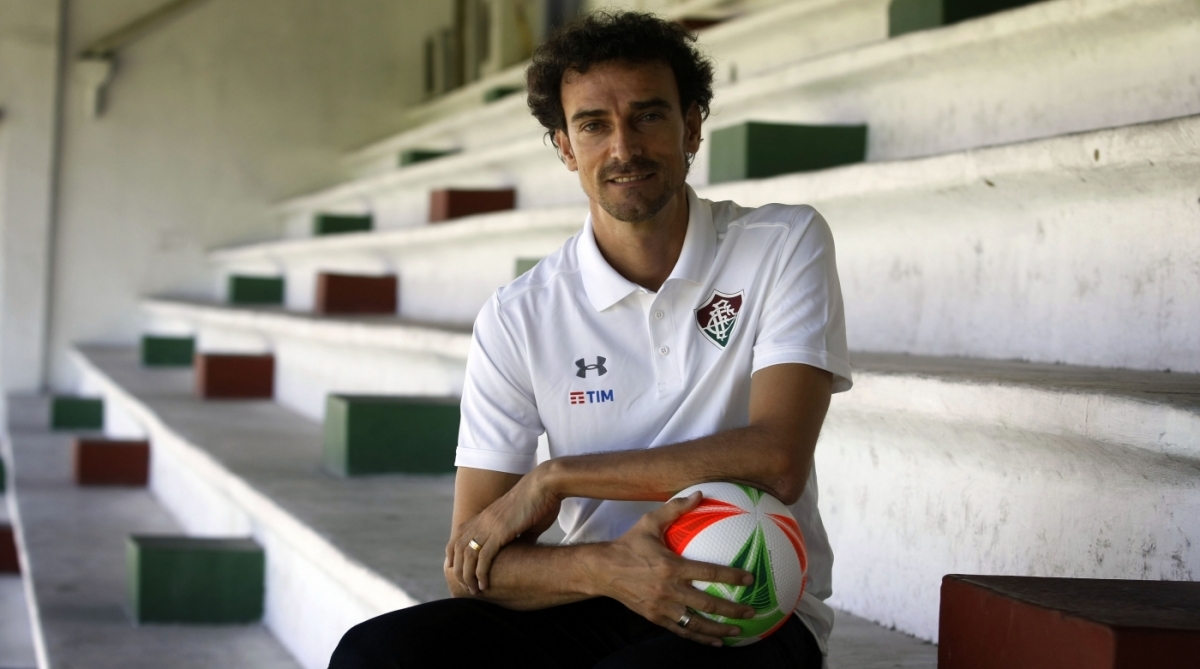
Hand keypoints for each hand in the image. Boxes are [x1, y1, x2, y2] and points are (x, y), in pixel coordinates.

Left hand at [447, 465, 560, 593]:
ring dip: (467, 576)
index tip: (454, 568)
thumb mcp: (527, 522)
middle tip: (464, 586)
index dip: (453, 553)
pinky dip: (481, 573)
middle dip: (458, 570)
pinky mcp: (500, 531)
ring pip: (467, 555)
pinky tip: (484, 584)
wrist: (546, 484)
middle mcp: (482, 520)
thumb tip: (523, 549)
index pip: (458, 536)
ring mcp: (489, 525)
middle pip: (457, 548)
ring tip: (473, 591)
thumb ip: (521, 536)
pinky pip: (483, 556)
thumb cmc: (541, 501)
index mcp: (485, 516)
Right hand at [590, 492, 756, 645]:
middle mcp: (668, 589)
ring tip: (737, 632)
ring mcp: (661, 606)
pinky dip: (699, 637)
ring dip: (718, 629)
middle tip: (751, 612)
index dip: (731, 576)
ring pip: (695, 622)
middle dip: (732, 610)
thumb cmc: (627, 545)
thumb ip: (675, 509)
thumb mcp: (648, 522)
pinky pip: (681, 630)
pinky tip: (714, 641)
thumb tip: (699, 493)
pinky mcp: (655, 617)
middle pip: (707, 604)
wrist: (602, 570)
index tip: (749, 579)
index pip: (708, 573)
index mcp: (670, 566)